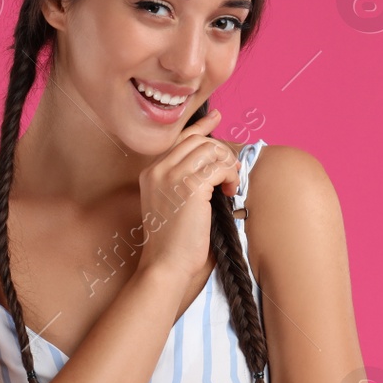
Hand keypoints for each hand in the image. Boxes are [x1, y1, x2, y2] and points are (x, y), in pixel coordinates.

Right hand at [136, 107, 241, 280]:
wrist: (166, 265)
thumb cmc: (173, 243)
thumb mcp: (173, 205)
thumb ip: (184, 182)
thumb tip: (213, 166)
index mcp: (151, 173)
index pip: (179, 139)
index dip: (201, 127)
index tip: (216, 118)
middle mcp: (158, 170)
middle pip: (198, 141)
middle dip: (221, 152)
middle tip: (230, 172)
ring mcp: (172, 176)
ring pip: (210, 149)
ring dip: (227, 164)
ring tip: (230, 185)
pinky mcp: (190, 187)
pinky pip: (219, 166)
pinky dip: (230, 175)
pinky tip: (230, 191)